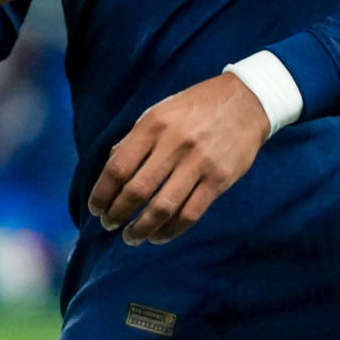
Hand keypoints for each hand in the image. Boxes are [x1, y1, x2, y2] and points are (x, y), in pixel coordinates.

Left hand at [87, 72, 268, 245]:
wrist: (245, 102)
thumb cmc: (195, 107)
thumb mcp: (159, 111)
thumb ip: (135, 139)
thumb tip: (111, 169)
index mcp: (152, 125)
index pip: (117, 167)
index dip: (102, 193)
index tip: (94, 208)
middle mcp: (173, 144)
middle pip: (137, 190)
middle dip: (117, 213)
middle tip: (108, 225)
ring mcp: (198, 163)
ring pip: (162, 208)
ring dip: (141, 228)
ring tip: (130, 237)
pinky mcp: (218, 180)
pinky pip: (190, 214)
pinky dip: (170, 231)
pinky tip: (158, 236)